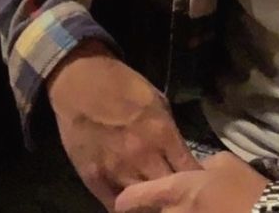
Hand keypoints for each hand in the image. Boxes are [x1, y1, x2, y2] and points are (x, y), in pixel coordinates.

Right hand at [46, 41, 199, 209]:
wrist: (80, 79)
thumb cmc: (122, 84)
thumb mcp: (156, 100)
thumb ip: (169, 131)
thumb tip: (179, 155)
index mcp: (162, 133)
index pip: (190, 171)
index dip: (196, 181)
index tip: (198, 186)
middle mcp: (142, 156)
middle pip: (169, 195)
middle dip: (176, 198)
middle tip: (176, 198)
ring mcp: (117, 170)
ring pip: (142, 205)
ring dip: (150, 205)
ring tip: (153, 202)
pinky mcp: (93, 177)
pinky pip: (113, 205)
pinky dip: (124, 208)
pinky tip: (130, 204)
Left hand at [114, 151, 266, 212]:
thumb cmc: (246, 187)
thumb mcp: (222, 163)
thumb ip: (197, 165)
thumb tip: (190, 170)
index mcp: (176, 190)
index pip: (131, 199)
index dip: (124, 201)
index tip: (124, 201)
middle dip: (143, 212)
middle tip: (145, 205)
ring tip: (175, 207)